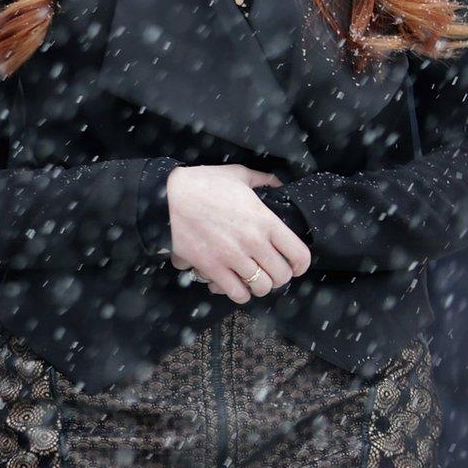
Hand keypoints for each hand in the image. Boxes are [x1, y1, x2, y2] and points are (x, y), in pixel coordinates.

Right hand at [165, 164, 310, 303]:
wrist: (166, 197)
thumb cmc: (201, 184)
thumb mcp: (236, 174)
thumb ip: (262, 179)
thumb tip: (277, 183)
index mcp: (264, 220)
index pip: (299, 254)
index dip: (301, 265)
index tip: (295, 266)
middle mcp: (253, 242)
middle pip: (282, 276)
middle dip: (278, 277)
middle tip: (269, 272)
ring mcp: (232, 257)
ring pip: (261, 288)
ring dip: (258, 286)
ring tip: (251, 280)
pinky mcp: (212, 268)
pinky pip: (236, 294)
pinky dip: (238, 293)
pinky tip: (233, 284)